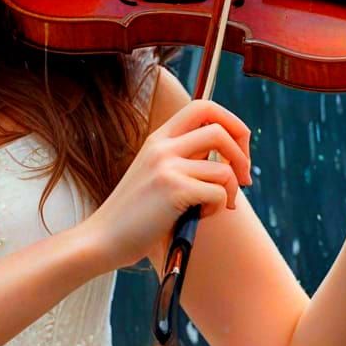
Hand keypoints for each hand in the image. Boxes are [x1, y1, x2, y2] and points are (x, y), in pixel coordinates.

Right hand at [82, 98, 251, 271]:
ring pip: (224, 169)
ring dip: (230, 192)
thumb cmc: (134, 215)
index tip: (239, 147)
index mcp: (158, 139)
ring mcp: (166, 167)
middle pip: (220, 129)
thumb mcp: (155, 174)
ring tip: (214, 206)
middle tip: (244, 179)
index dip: (231, 121)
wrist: (102, 239)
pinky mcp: (173, 190)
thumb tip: (228, 155)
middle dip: (242, 154)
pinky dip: (218, 207)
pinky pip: (218, 193)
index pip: (203, 107)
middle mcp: (162, 146)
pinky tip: (200, 216)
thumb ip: (183, 159)